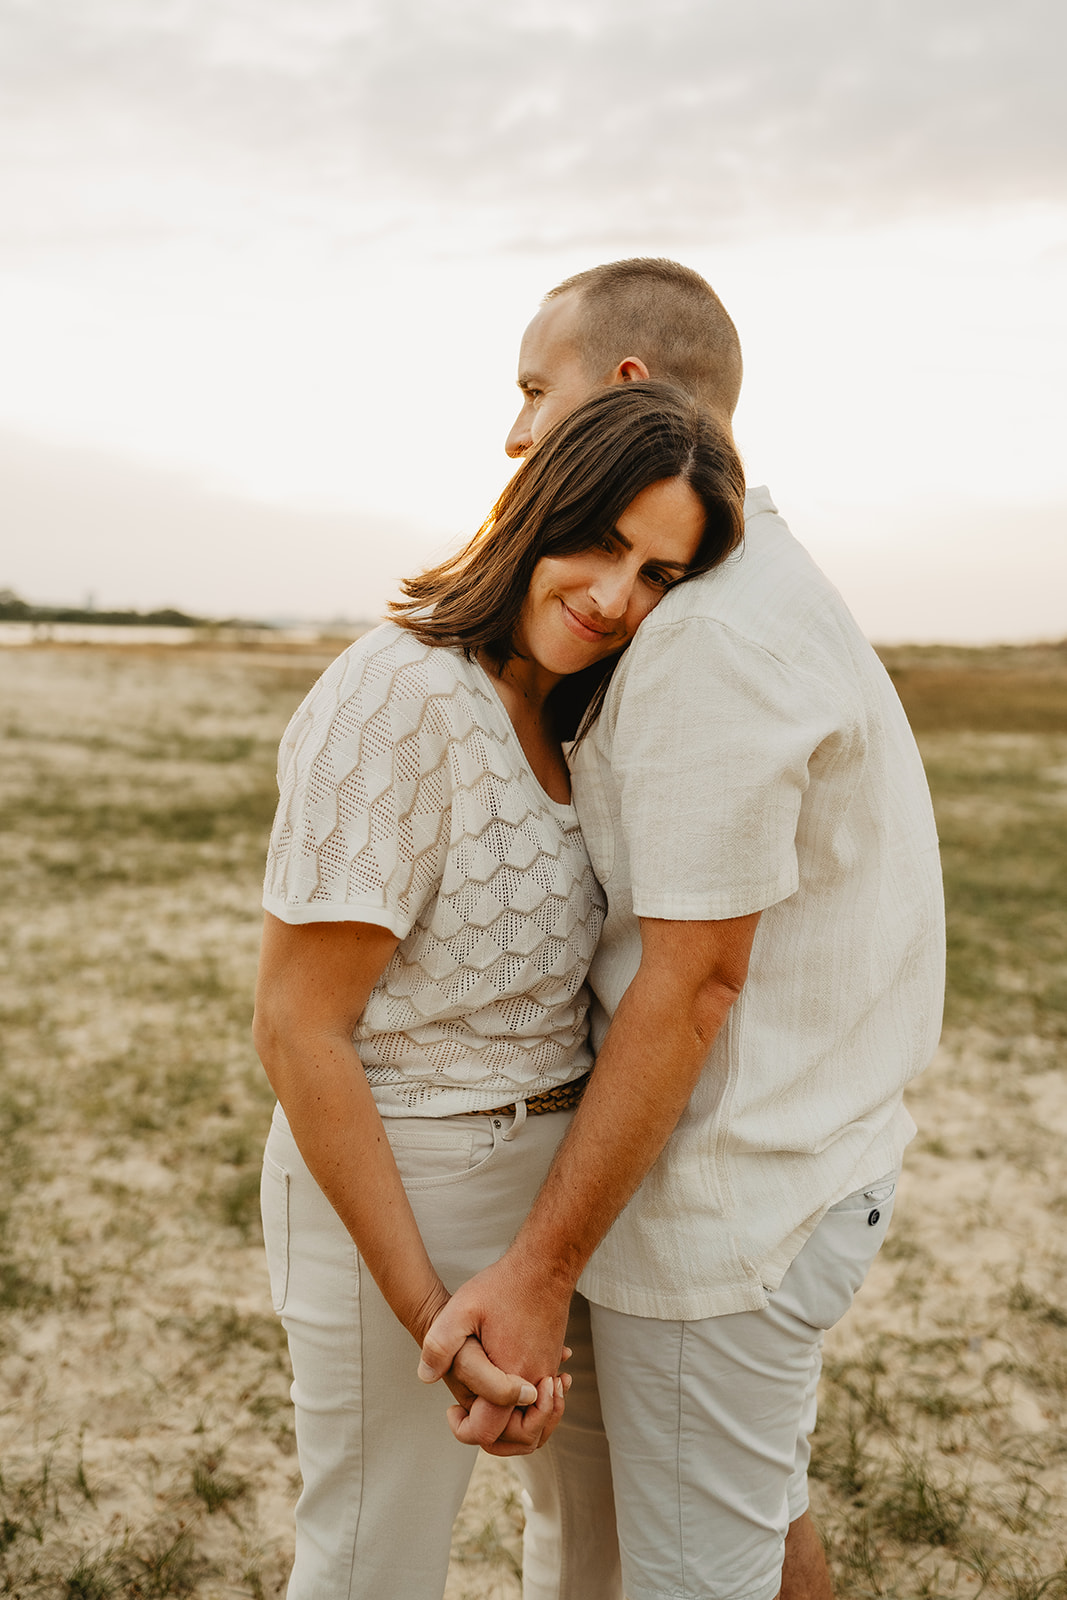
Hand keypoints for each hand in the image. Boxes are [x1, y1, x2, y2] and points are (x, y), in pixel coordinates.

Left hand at [418, 1254, 572, 1447]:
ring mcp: (548, 1374)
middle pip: (520, 1438)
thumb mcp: (460, 1309)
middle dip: (493, 1437)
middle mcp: (534, 1384)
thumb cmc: (503, 1286)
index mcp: (510, 1379)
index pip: (489, 1432)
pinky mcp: (552, 1362)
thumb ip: (439, 1344)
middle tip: (466, 1415)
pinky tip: (507, 1387)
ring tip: (486, 1407)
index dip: (464, 1430)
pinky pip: (543, 1400)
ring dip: (515, 1426)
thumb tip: (425, 1377)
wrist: (545, 1266)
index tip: (451, 1411)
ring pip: (537, 1423)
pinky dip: (530, 1407)